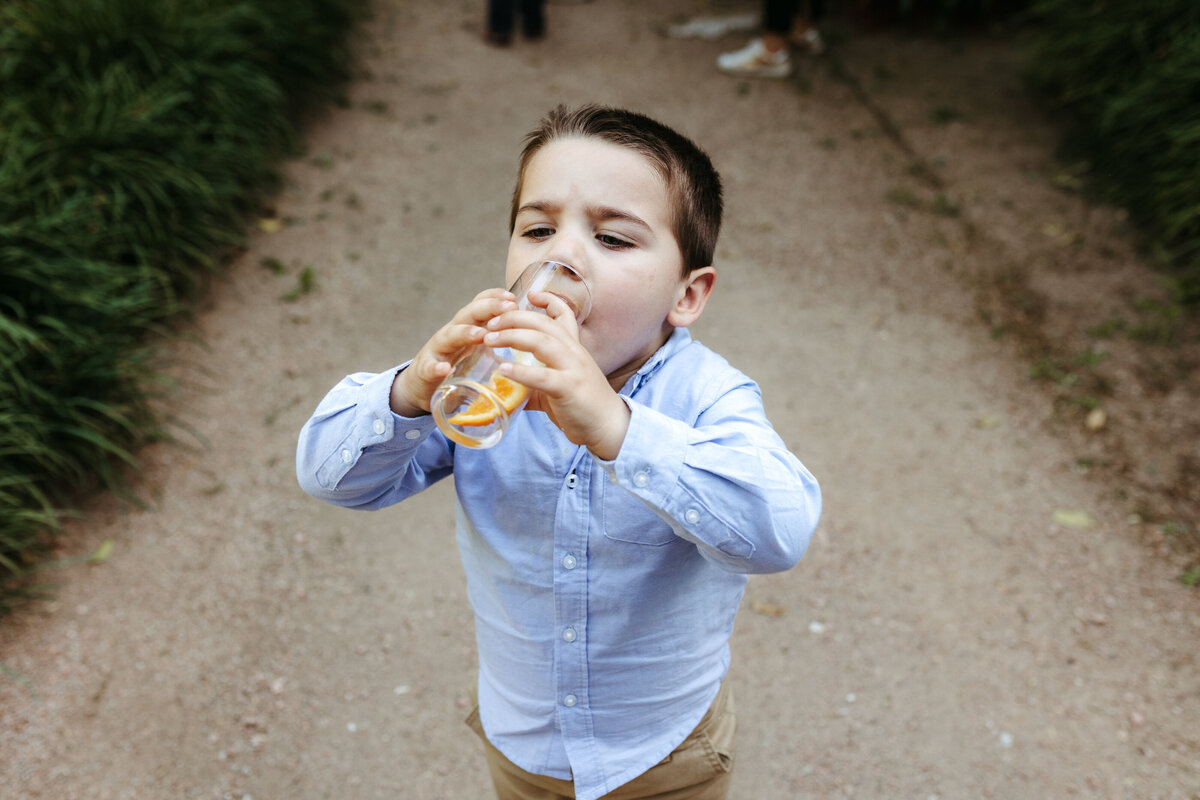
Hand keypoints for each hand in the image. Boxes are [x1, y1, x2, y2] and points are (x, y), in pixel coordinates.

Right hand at [390, 289, 516, 416]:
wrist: (421, 385)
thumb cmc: (456, 365)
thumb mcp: (476, 350)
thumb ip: (495, 341)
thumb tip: (528, 337)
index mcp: (467, 327)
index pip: (480, 305)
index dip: (495, 298)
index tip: (513, 298)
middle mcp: (451, 333)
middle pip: (468, 314)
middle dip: (488, 308)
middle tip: (508, 307)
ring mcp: (437, 351)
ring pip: (449, 336)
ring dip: (465, 333)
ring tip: (480, 335)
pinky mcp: (425, 371)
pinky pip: (429, 368)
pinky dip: (436, 367)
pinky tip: (443, 369)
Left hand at [483, 290, 629, 459]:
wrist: (609, 427)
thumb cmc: (583, 406)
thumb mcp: (558, 386)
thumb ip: (533, 382)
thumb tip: (504, 386)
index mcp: (573, 348)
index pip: (564, 314)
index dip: (548, 300)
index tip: (529, 294)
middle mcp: (574, 352)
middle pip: (543, 323)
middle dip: (514, 318)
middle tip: (490, 323)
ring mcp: (573, 368)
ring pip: (541, 342)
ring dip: (512, 337)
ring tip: (489, 339)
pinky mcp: (569, 388)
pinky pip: (542, 376)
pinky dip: (521, 372)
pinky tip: (503, 369)